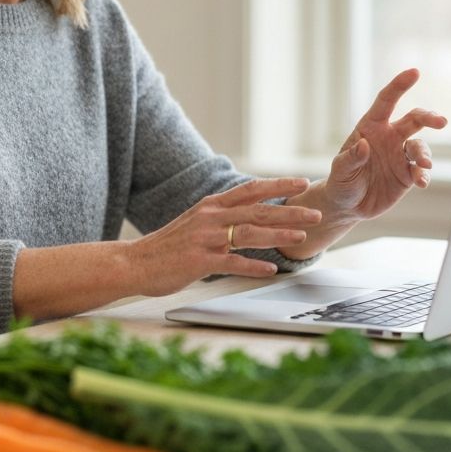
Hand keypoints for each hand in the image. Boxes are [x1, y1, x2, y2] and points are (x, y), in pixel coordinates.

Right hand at [132, 177, 321, 296]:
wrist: (135, 262)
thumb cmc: (169, 246)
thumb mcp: (196, 222)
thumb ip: (221, 216)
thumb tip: (249, 214)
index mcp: (212, 205)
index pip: (250, 189)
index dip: (278, 184)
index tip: (301, 181)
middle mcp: (211, 217)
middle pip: (257, 210)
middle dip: (289, 210)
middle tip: (315, 212)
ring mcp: (206, 238)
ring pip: (249, 233)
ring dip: (278, 235)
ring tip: (301, 238)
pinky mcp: (200, 261)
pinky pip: (232, 262)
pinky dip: (253, 266)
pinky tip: (270, 270)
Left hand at [322, 68, 446, 223]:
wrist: (348, 206)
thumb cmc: (340, 182)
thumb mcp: (340, 171)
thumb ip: (351, 158)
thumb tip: (363, 145)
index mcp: (370, 128)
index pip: (386, 101)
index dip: (399, 86)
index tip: (415, 72)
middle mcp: (389, 138)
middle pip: (413, 120)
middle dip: (428, 117)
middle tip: (441, 121)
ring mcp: (400, 156)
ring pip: (420, 146)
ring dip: (425, 154)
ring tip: (424, 166)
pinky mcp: (407, 175)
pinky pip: (421, 170)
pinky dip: (424, 174)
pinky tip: (421, 182)